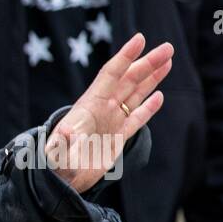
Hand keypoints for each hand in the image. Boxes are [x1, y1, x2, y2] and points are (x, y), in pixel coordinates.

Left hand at [43, 33, 172, 192]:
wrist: (59, 182)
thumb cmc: (54, 164)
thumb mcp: (57, 149)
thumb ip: (63, 141)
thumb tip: (68, 133)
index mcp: (89, 105)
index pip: (110, 74)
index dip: (125, 57)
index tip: (140, 39)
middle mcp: (101, 110)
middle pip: (128, 80)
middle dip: (147, 63)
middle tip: (168, 48)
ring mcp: (110, 122)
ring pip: (135, 95)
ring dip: (151, 78)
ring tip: (168, 61)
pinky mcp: (117, 138)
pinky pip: (136, 118)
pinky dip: (148, 108)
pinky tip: (160, 96)